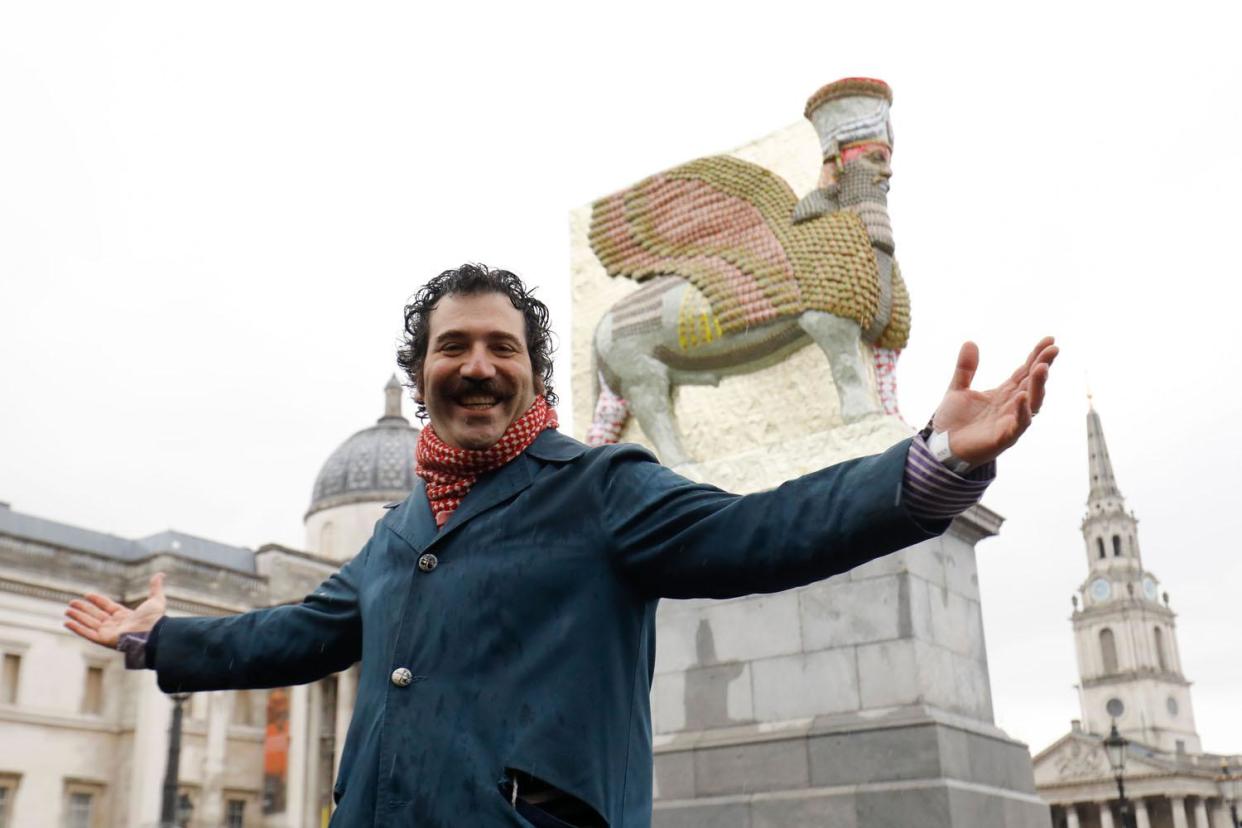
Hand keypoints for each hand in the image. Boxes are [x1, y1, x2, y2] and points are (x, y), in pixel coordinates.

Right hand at [64, 572, 166, 648]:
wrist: (153, 634)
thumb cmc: (155, 619)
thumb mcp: (156, 600)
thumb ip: (155, 587)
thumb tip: (161, 574)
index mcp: (125, 616)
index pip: (108, 607)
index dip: (97, 601)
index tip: (87, 594)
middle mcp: (116, 625)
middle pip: (95, 615)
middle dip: (83, 609)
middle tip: (71, 602)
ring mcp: (109, 633)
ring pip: (89, 623)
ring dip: (77, 617)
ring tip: (67, 610)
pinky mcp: (104, 640)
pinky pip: (87, 634)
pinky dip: (77, 628)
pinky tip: (66, 622)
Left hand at [931, 336, 1057, 466]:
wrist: (940, 448)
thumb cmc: (953, 422)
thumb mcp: (957, 389)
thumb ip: (965, 368)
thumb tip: (970, 342)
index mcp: (1004, 394)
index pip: (1025, 372)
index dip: (1037, 356)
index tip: (1049, 339)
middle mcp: (1012, 406)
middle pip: (1032, 384)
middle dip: (1043, 366)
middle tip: (1053, 349)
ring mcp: (1010, 422)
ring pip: (1032, 403)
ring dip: (1038, 386)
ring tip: (1041, 368)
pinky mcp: (1003, 438)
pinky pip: (1018, 425)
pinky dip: (1022, 412)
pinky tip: (1021, 396)